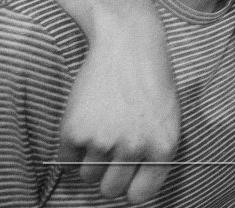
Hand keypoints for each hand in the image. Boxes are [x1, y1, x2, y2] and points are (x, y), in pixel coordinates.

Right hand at [59, 25, 179, 201]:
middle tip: (109, 149)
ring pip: (87, 175)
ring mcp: (104, 140)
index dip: (130, 186)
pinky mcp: (75, 131)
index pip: (140, 194)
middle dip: (106, 175)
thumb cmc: (150, 79)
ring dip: (88, 158)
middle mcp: (135, 148)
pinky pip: (66, 159)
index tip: (125, 175)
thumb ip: (154, 152)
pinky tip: (85, 120)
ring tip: (100, 125)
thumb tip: (133, 190)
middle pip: (110, 190)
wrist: (128, 42)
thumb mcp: (168, 118)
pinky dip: (71, 147)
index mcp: (164, 147)